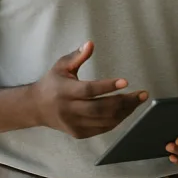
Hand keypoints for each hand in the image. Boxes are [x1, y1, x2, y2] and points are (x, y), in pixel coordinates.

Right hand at [31, 41, 147, 138]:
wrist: (36, 107)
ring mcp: (74, 124)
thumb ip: (77, 56)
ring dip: (125, 111)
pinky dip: (117, 120)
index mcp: (65, 91)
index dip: (107, 86)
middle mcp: (69, 110)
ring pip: (104, 120)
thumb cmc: (52, 83)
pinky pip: (102, 128)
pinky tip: (126, 110)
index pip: (89, 90)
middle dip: (125, 102)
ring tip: (138, 101)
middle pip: (100, 108)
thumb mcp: (61, 66)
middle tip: (142, 95)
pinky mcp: (79, 133)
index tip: (125, 81)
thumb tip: (91, 44)